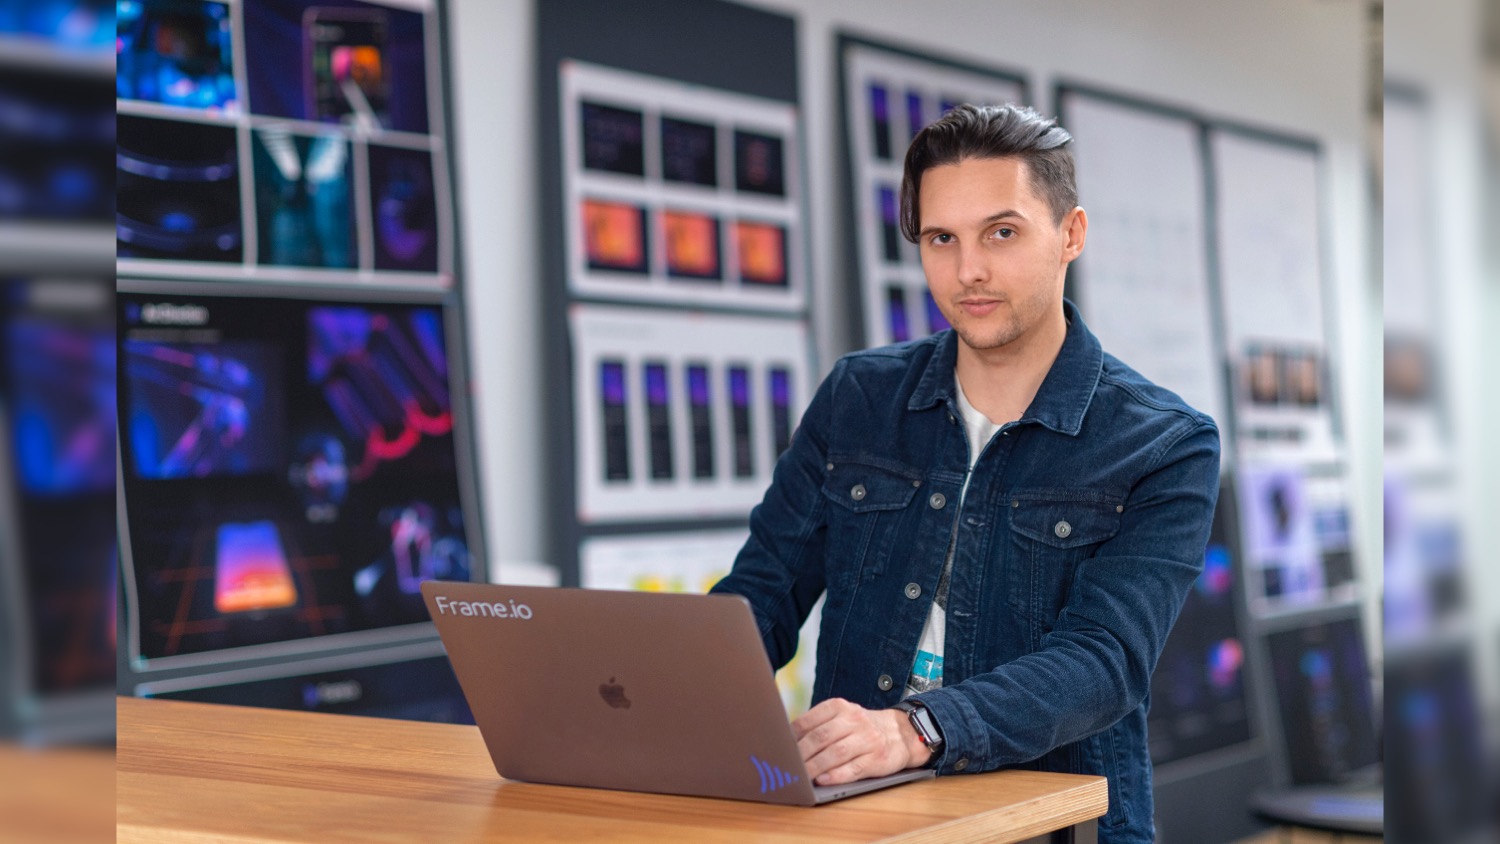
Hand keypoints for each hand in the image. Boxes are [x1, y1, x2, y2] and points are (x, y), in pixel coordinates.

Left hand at [791, 698, 930, 785]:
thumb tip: (787, 742)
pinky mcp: (877, 759)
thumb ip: (818, 725)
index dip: (792, 736)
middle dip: (801, 754)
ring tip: (800, 777)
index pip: (810, 720)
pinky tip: (823, 780)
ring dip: (815, 767)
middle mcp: (854, 720)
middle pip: (821, 737)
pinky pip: (853, 768)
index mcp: (840, 707)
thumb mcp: (842, 717)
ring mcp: (867, 739)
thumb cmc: (861, 728)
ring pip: (836, 753)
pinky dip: (836, 776)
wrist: (902, 733)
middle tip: (786, 767)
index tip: (779, 749)